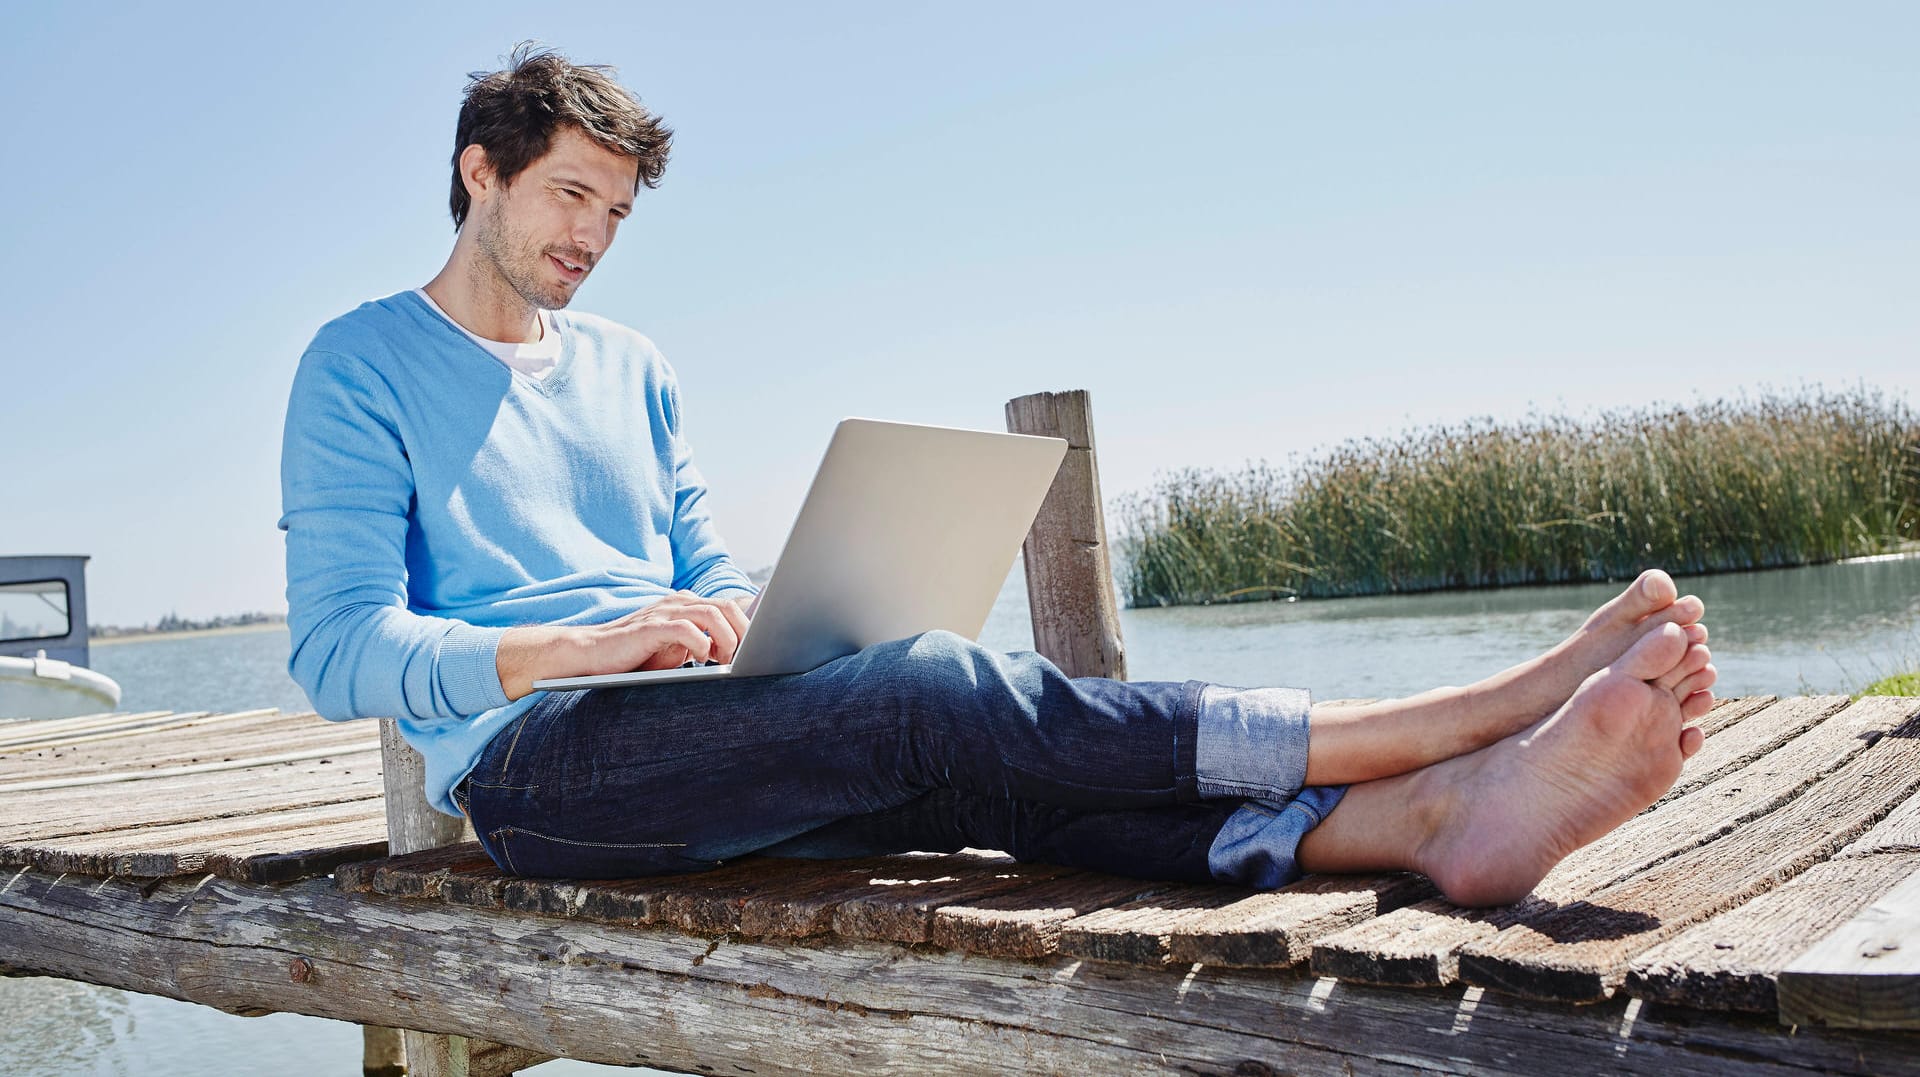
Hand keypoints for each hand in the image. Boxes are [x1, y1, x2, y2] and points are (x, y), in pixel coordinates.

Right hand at [495, 591, 753, 700]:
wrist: (591, 655)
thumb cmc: (635, 656)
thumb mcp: (675, 650)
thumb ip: (702, 645)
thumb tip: (737, 654)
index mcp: (687, 606)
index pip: (729, 605)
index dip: (750, 622)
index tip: (766, 643)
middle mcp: (678, 602)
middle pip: (726, 606)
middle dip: (745, 630)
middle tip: (751, 656)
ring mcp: (663, 612)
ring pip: (710, 613)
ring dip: (727, 637)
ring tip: (730, 660)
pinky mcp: (649, 626)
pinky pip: (684, 628)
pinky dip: (700, 642)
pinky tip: (703, 658)